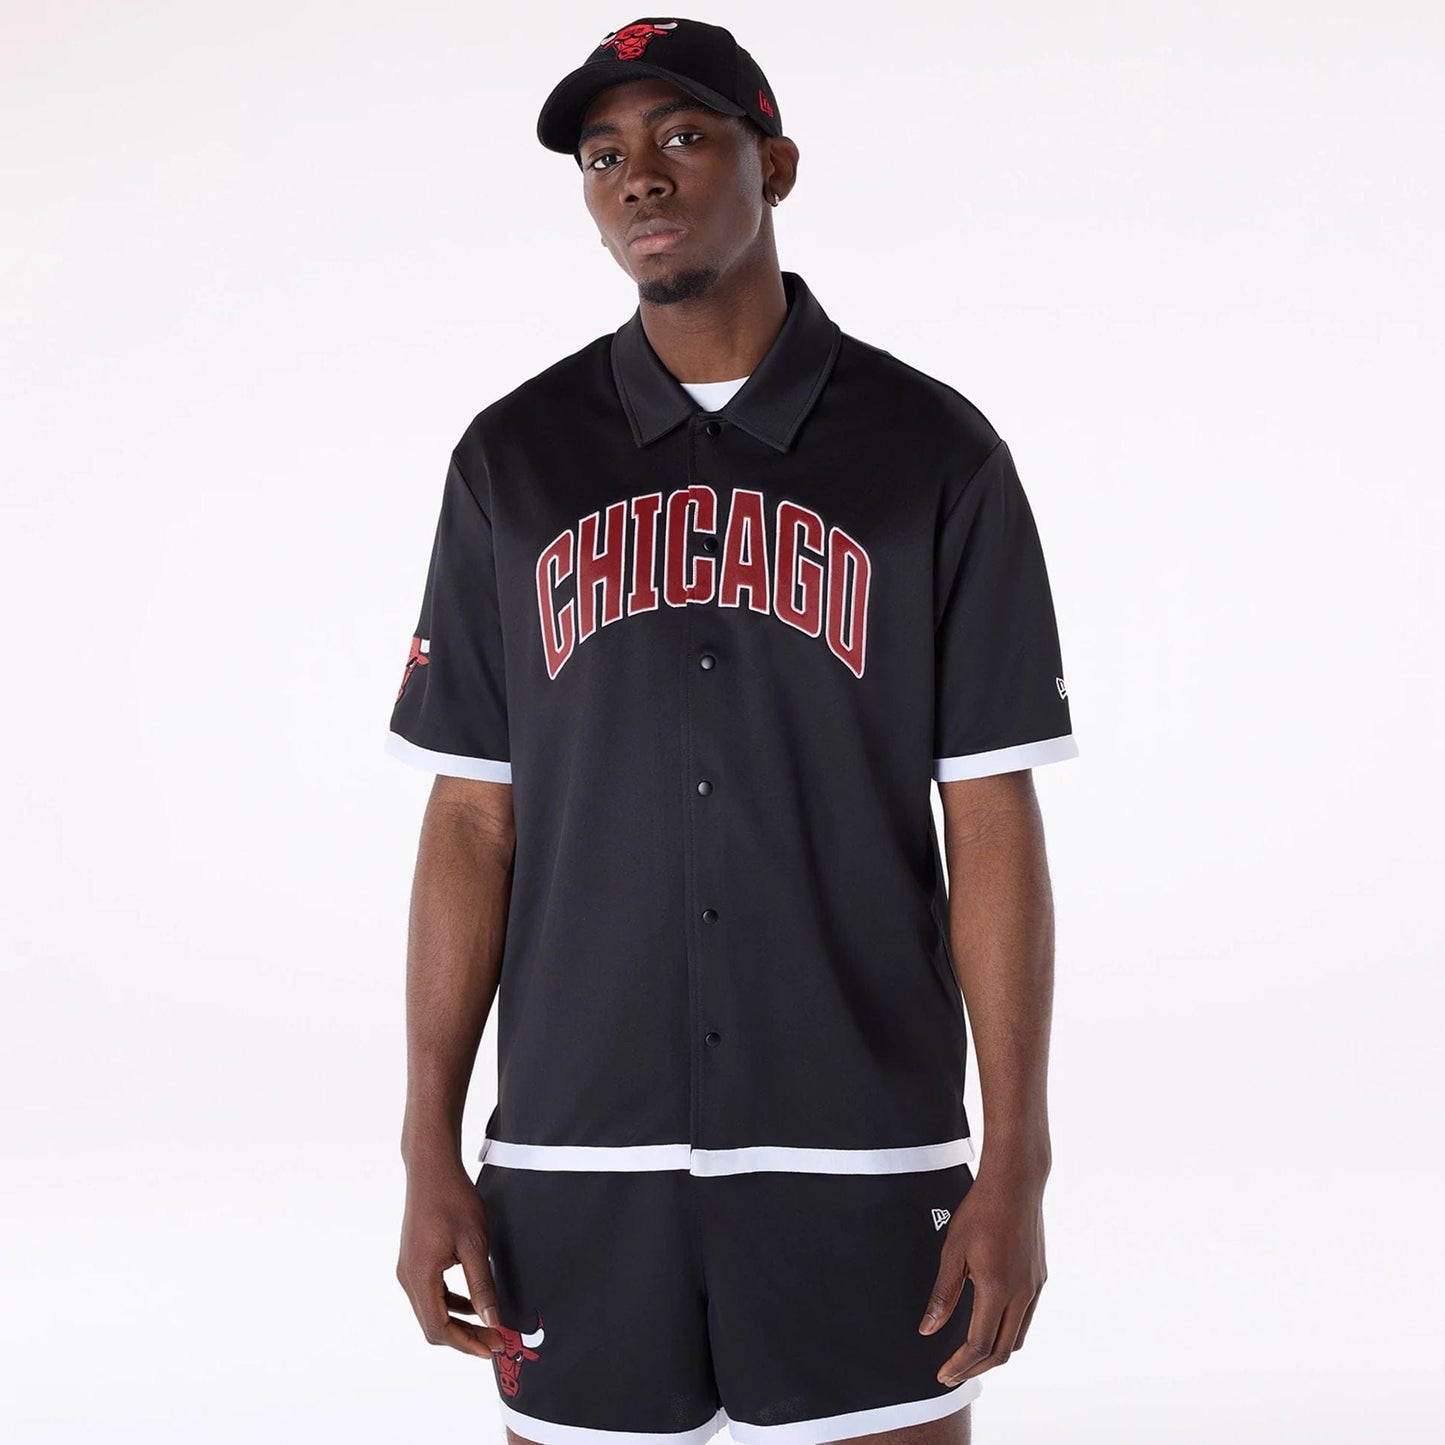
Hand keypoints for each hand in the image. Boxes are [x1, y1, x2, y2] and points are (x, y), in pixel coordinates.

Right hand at [396, 1159, 506, 1358]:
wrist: (432, 1169)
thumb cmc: (453, 1199)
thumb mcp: (475, 1244)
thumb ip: (482, 1286)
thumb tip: (491, 1320)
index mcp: (420, 1276)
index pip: (439, 1328)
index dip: (467, 1343)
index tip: (493, 1347)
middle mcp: (408, 1277)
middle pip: (433, 1325)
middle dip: (465, 1337)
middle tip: (495, 1340)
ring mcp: (408, 1269)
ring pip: (431, 1311)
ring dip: (458, 1322)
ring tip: (487, 1326)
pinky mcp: (413, 1261)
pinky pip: (430, 1294)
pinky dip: (451, 1304)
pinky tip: (472, 1302)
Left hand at [917, 1166, 1047, 1384]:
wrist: (1015, 1184)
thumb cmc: (980, 1211)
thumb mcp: (952, 1251)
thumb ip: (943, 1294)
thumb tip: (928, 1330)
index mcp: (997, 1289)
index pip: (978, 1345)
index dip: (959, 1365)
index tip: (943, 1374)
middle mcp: (1021, 1294)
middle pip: (1002, 1351)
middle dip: (976, 1368)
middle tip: (953, 1373)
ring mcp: (1034, 1287)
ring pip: (1017, 1337)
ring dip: (994, 1354)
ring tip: (971, 1357)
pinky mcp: (1039, 1278)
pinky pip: (1026, 1318)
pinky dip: (1008, 1332)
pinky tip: (991, 1325)